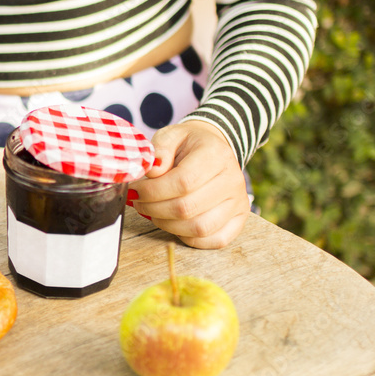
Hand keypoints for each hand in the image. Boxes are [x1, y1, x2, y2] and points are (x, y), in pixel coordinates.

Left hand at [129, 120, 250, 248]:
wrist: (212, 150)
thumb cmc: (188, 144)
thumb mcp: (171, 135)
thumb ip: (159, 149)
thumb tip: (153, 171)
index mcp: (216, 155)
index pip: (183, 182)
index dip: (153, 191)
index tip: (135, 190)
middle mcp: (232, 180)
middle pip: (187, 208)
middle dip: (153, 209)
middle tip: (138, 201)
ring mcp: (238, 202)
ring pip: (199, 228)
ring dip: (167, 225)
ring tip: (153, 211)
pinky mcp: (239, 219)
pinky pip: (214, 240)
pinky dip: (188, 237)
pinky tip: (173, 222)